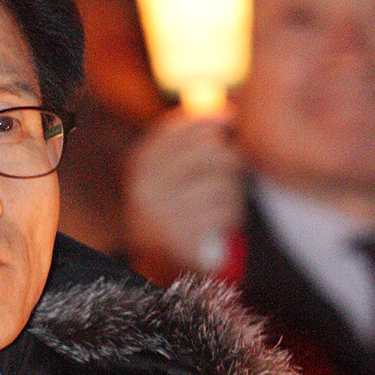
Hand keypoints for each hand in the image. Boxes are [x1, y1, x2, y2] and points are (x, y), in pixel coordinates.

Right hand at [124, 108, 245, 276]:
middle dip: (229, 160)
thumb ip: (190, 142)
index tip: (231, 116)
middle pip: (209, 150)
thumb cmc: (175, 210)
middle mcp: (146, 184)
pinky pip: (226, 211)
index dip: (211, 116)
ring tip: (224, 204)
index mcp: (141, 163)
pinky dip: (233, 216)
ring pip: (223, 182)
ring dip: (234, 193)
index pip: (180, 125)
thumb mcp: (169, 173)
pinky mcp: (184, 236)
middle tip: (232, 173)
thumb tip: (228, 108)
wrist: (158, 266)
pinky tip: (224, 223)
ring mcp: (163, 211)